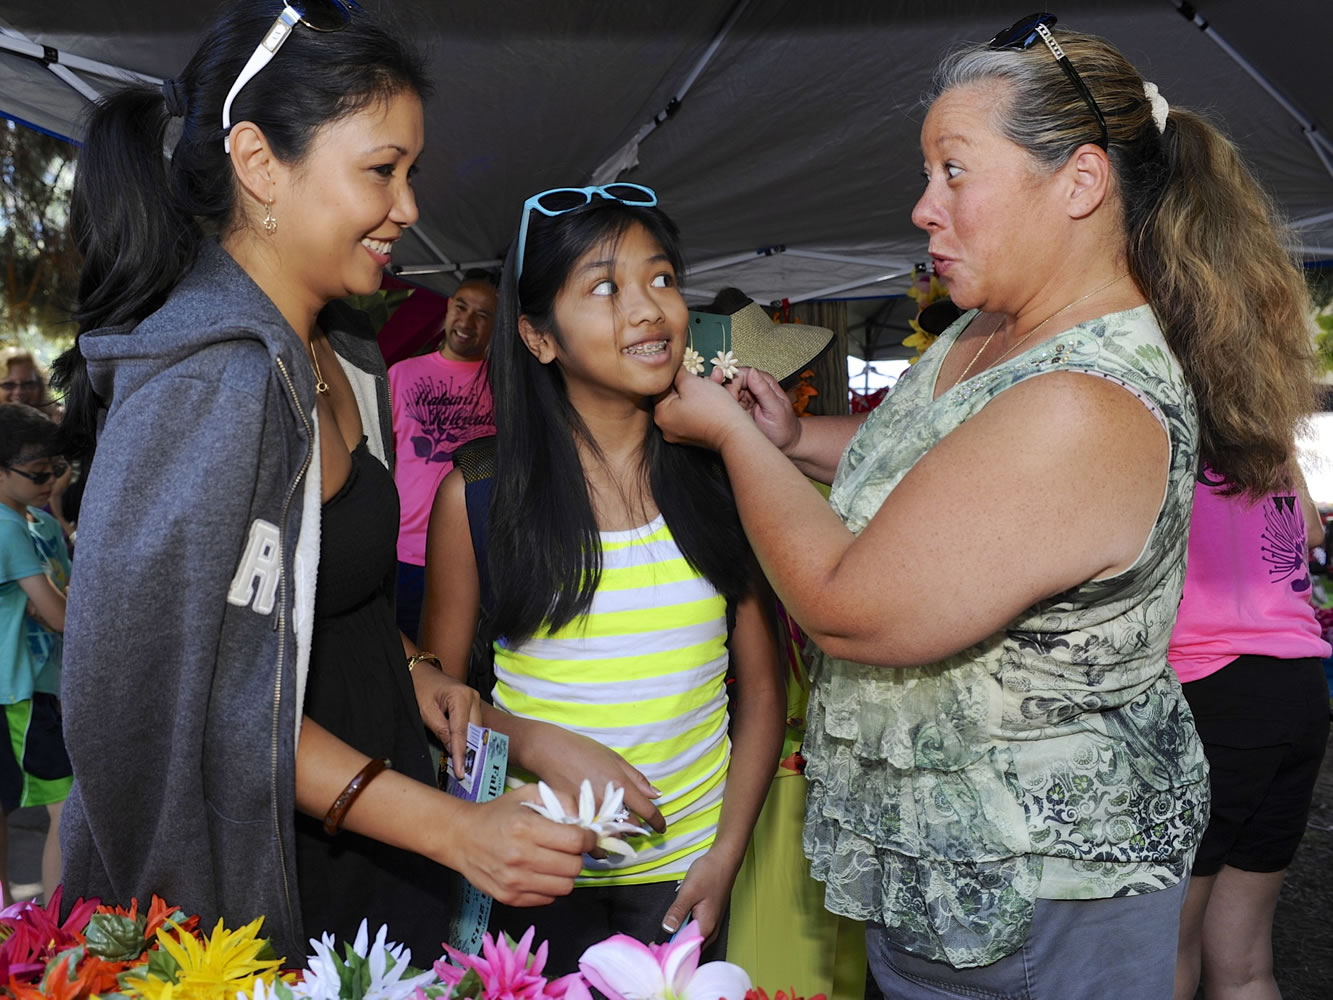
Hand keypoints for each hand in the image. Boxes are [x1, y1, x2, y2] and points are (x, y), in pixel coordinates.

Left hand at [411, 664, 481, 777]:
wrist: (420, 672)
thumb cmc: (420, 688)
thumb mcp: (425, 711)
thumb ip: (440, 730)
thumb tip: (451, 749)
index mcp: (461, 696)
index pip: (462, 731)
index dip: (461, 753)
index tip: (462, 771)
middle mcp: (473, 697)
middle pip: (474, 731)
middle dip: (469, 751)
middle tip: (464, 773)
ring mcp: (475, 699)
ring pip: (476, 729)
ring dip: (469, 745)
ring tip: (463, 764)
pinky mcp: (472, 703)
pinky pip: (473, 724)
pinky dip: (467, 737)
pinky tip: (462, 749)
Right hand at [445, 786, 595, 905]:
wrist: (462, 838)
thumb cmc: (499, 814)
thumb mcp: (528, 794)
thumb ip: (561, 800)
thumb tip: (584, 822)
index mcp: (526, 828)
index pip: (575, 841)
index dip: (588, 838)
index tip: (586, 835)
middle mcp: (520, 857)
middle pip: (574, 867)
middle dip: (578, 856)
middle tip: (569, 848)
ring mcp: (514, 882)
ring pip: (565, 887)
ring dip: (566, 874)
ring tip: (556, 861)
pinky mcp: (510, 898)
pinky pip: (548, 899)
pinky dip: (551, 886)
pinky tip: (541, 873)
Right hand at [528, 726, 664, 832]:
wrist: (550, 750)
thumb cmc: (583, 750)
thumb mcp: (614, 758)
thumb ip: (636, 778)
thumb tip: (656, 795)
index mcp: (620, 784)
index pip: (646, 811)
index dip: (657, 822)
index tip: (661, 828)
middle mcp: (607, 800)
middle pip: (629, 827)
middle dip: (635, 830)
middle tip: (634, 829)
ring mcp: (589, 810)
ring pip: (610, 836)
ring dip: (616, 838)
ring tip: (616, 836)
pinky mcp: (572, 816)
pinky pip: (589, 836)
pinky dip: (595, 840)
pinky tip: (597, 838)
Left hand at [653, 368, 751, 452]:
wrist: (734, 433)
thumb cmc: (713, 408)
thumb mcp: (691, 382)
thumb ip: (678, 372)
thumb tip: (672, 367)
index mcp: (661, 415)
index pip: (661, 388)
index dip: (674, 374)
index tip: (685, 366)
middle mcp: (666, 426)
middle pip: (674, 396)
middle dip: (689, 381)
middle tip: (700, 373)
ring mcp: (679, 433)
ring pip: (686, 403)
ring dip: (699, 389)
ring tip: (714, 379)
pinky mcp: (693, 435)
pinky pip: (694, 413)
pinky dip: (702, 402)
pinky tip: (715, 390)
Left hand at [660, 849, 740, 943]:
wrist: (723, 860)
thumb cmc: (709, 873)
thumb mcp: (689, 891)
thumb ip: (677, 912)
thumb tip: (667, 929)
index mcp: (706, 926)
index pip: (686, 950)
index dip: (670, 951)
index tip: (654, 947)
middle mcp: (711, 930)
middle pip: (690, 947)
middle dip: (672, 946)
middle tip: (654, 942)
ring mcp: (711, 924)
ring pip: (692, 938)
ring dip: (678, 937)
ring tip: (663, 931)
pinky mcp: (709, 918)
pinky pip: (695, 930)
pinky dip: (684, 929)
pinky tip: (676, 922)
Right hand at [728, 366, 802, 455]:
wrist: (785, 442)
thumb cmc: (784, 427)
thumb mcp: (775, 409)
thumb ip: (763, 390)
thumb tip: (751, 371)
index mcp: (763, 381)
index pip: (740, 374)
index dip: (732, 384)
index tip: (732, 400)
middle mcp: (753, 386)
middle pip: (730, 382)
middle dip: (727, 395)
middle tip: (731, 411)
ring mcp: (745, 397)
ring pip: (726, 393)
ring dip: (725, 404)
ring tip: (732, 417)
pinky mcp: (739, 407)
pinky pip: (727, 404)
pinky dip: (725, 411)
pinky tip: (730, 420)